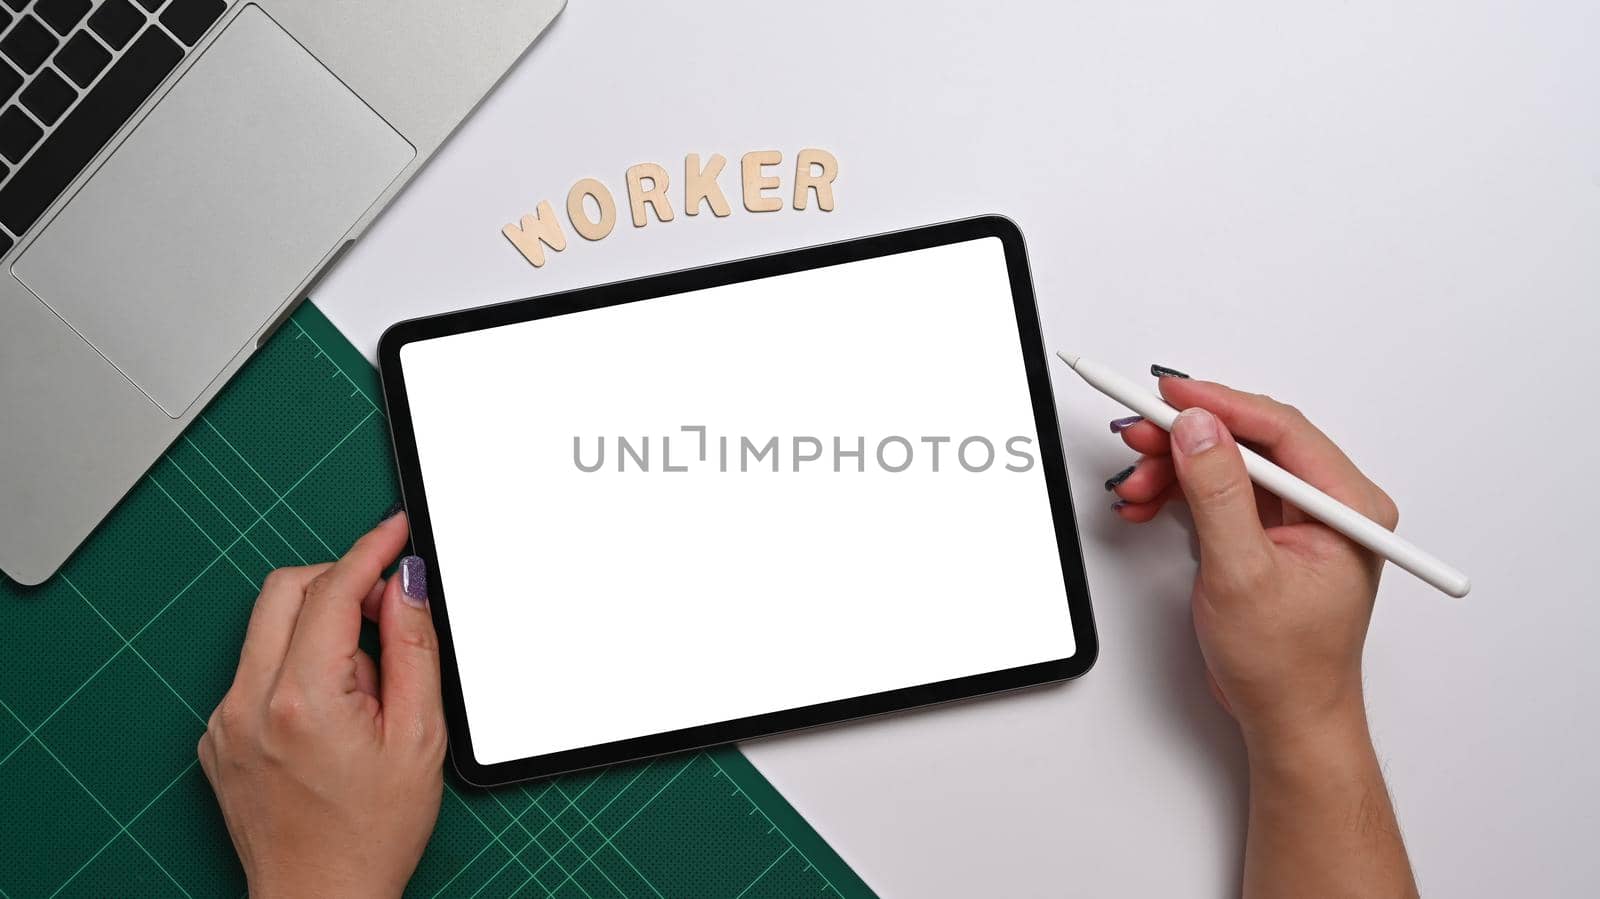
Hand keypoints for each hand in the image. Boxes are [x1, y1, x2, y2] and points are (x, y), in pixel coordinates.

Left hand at [198, 512, 445, 898]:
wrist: (320, 898)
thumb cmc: (372, 834)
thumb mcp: (419, 737)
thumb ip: (413, 649)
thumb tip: (407, 584)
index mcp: (303, 699)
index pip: (332, 591)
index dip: (370, 550)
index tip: (396, 530)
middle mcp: (249, 702)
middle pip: (286, 591)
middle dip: (340, 579)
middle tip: (388, 604)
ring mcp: (225, 719)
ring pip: (269, 628)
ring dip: (321, 628)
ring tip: (367, 687)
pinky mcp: (217, 735)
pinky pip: (257, 668)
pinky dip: (298, 665)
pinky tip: (334, 711)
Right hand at [1106, 371, 1417, 896]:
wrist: (1285, 717)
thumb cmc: (1286, 665)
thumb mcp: (1243, 574)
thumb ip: (1219, 495)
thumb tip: (1198, 430)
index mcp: (1349, 509)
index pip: (1280, 430)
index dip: (1219, 405)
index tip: (1169, 393)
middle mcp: (1328, 506)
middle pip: (1249, 441)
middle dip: (1186, 439)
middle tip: (1139, 437)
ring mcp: (1296, 519)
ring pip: (1226, 464)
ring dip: (1175, 467)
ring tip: (1137, 485)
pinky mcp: (1266, 532)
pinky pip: (1218, 491)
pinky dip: (1179, 491)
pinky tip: (1148, 501)